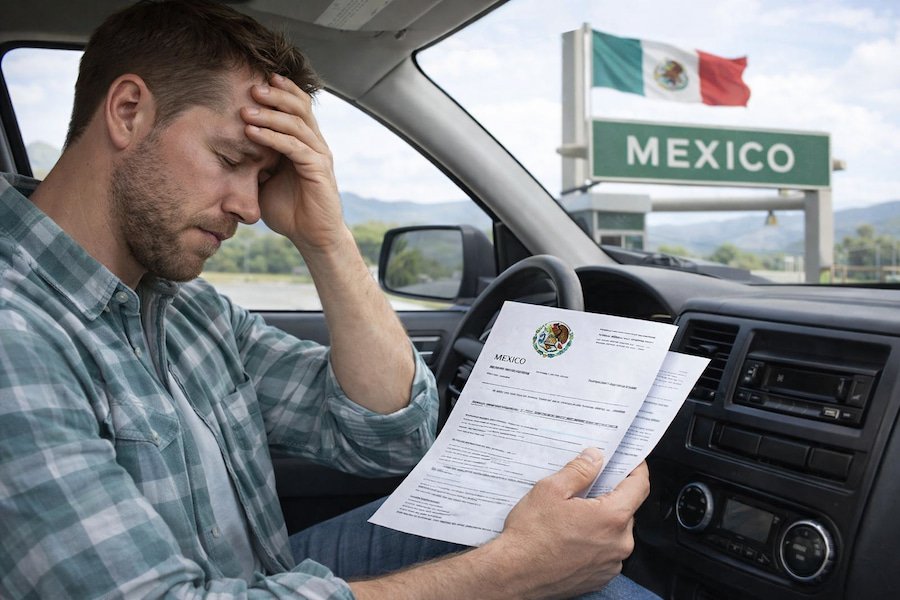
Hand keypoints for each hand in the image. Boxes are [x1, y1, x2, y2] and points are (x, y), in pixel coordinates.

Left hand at [241, 73, 346, 252]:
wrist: (312, 237)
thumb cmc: (289, 210)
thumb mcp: (265, 180)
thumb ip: (255, 160)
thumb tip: (228, 145)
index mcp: (305, 142)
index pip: (298, 106)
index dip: (282, 90)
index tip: (257, 79)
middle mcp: (315, 144)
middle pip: (300, 107)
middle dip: (276, 94)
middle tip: (251, 87)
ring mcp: (318, 156)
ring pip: (296, 124)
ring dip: (269, 115)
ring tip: (245, 110)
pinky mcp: (318, 170)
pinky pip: (294, 147)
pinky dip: (272, 138)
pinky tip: (251, 133)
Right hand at [494, 450, 649, 598]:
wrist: (513, 574)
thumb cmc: (530, 536)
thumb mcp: (550, 490)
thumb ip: (579, 471)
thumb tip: (595, 458)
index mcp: (611, 518)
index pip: (639, 486)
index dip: (635, 468)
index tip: (629, 461)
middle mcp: (618, 544)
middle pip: (626, 509)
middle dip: (610, 495)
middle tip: (585, 488)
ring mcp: (610, 564)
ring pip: (615, 531)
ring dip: (601, 520)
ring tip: (571, 515)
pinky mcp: (600, 577)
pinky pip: (606, 551)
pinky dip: (594, 541)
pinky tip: (570, 536)